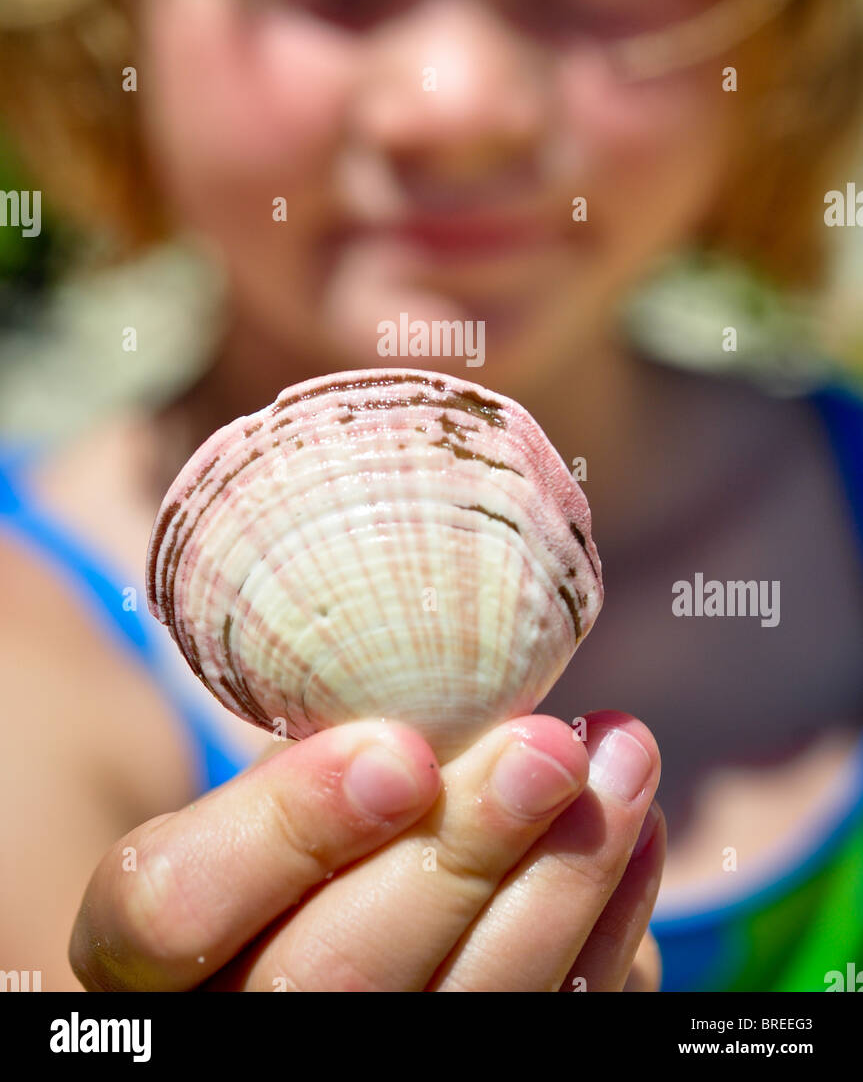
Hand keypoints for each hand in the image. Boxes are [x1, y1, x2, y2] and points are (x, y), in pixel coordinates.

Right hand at [69, 709, 662, 991]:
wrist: (290, 955)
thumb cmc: (275, 857)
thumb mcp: (250, 804)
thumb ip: (308, 774)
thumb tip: (452, 714)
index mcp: (146, 958)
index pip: (172, 909)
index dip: (284, 830)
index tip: (399, 750)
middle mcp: (229, 1033)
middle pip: (335, 976)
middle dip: (460, 853)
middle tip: (549, 748)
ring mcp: (346, 1075)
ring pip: (463, 1016)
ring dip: (564, 882)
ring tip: (622, 759)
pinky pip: (546, 1030)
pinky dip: (607, 931)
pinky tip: (637, 835)